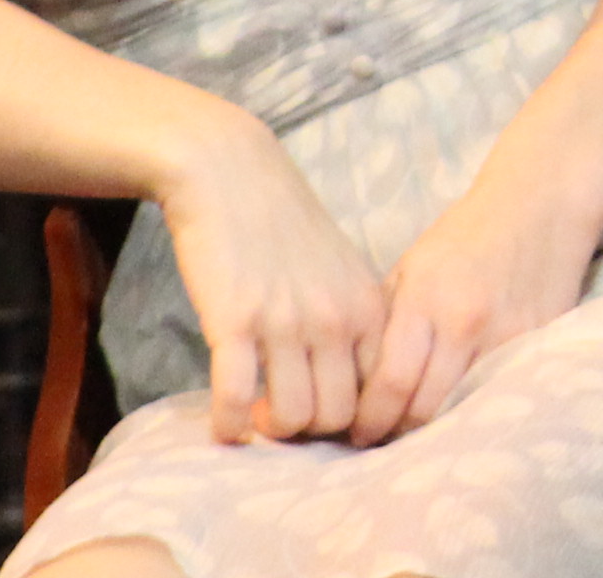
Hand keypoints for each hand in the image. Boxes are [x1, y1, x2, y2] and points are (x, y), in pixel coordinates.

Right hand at [158, 109, 392, 445]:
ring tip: (255, 416)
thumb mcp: (341, 271)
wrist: (230, 172)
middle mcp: (335, 317)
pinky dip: (228, 425)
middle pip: (337, 416)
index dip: (352, 419)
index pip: (379, 393)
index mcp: (367, 307)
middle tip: (284, 416)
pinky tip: (223, 426)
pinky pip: (235, 399)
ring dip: (270, 429)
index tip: (324, 415)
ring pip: (292, 416)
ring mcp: (286, 320)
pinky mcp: (235, 320)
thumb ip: (354, 323)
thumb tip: (355, 391)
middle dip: (310, 430)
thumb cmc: (284, 226)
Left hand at [358, 175, 602, 439]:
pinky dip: (475, 414)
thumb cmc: (467, 236)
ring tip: (416, 441)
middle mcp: (464, 323)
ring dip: (434, 434)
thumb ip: (386, 322)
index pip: (388, 383)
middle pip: (423, 409)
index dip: (367, 420)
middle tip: (381, 445)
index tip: (355, 434)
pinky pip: (498, 397)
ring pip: (461, 412)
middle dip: (396, 435)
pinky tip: (462, 421)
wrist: (540, 206)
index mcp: (425, 299)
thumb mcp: (413, 267)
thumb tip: (352, 382)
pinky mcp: (538, 346)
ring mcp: (506, 338)